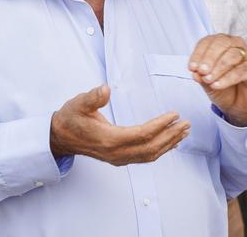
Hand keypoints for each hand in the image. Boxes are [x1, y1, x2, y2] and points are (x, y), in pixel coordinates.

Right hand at [50, 85, 189, 165]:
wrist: (60, 136)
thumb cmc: (70, 118)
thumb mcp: (79, 103)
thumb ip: (93, 97)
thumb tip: (106, 89)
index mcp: (109, 139)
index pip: (142, 134)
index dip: (160, 125)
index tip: (174, 115)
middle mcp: (116, 153)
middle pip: (151, 148)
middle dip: (171, 136)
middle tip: (187, 124)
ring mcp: (118, 158)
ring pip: (150, 155)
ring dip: (169, 143)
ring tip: (184, 132)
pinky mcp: (119, 158)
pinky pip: (144, 157)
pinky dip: (160, 150)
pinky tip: (170, 143)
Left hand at [189, 34, 246, 125]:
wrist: (236, 104)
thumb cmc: (221, 86)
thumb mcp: (206, 81)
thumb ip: (201, 75)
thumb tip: (195, 71)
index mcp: (220, 43)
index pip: (208, 41)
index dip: (198, 54)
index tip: (191, 67)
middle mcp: (235, 44)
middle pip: (222, 44)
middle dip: (209, 58)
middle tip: (201, 71)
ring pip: (232, 56)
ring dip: (218, 68)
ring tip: (208, 80)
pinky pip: (241, 71)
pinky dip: (227, 78)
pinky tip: (217, 85)